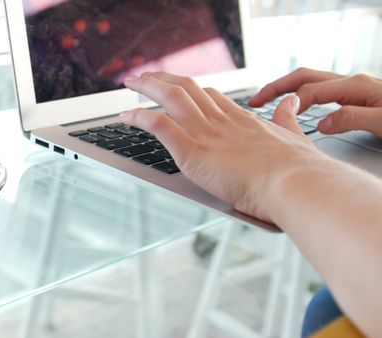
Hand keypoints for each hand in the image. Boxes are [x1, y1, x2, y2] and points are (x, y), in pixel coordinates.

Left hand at [120, 72, 331, 221]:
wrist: (294, 183)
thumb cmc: (298, 169)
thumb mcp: (294, 135)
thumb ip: (286, 118)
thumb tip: (290, 102)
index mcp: (242, 120)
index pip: (211, 96)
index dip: (191, 90)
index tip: (179, 87)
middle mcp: (221, 121)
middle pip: (187, 88)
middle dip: (164, 78)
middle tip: (147, 77)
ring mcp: (205, 133)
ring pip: (170, 97)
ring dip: (147, 87)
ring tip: (131, 83)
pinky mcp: (192, 151)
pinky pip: (158, 125)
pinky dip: (139, 116)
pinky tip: (127, 115)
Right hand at [250, 68, 381, 136]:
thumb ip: (352, 119)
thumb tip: (322, 122)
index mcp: (356, 87)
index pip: (311, 93)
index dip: (289, 105)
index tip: (271, 119)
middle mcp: (353, 84)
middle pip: (305, 78)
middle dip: (277, 87)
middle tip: (254, 100)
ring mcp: (355, 89)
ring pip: (311, 83)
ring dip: (287, 90)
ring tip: (267, 102)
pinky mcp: (357, 98)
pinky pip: (321, 92)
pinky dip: (301, 97)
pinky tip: (297, 109)